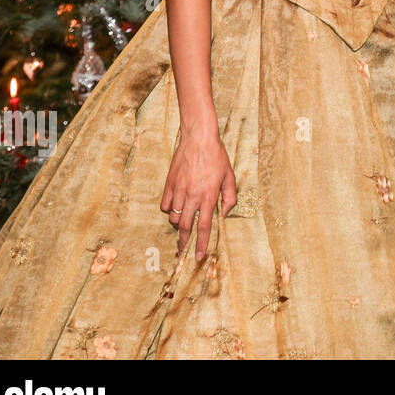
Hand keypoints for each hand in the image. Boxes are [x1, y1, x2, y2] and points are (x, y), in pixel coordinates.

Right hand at [161, 134, 236, 261]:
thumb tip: (224, 213)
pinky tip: (176, 207)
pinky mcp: (169, 184)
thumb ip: (229, 196)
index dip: (201, 243)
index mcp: (209, 195)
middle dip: (184, 242)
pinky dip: (169, 210)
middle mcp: (193, 195)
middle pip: (185, 227)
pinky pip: (165, 205)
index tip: (199, 256)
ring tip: (184, 222)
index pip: (204, 226)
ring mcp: (179, 190)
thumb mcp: (230, 176)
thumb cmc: (217, 156)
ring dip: (178, 223)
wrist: (198, 138)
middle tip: (184, 250)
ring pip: (173, 217)